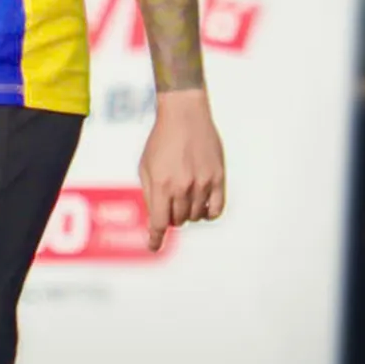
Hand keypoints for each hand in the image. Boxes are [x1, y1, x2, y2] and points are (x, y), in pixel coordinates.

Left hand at [138, 88, 225, 251]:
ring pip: (195, 216)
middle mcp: (183, 187)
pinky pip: (216, 210)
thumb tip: (156, 219)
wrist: (184, 116)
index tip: (153, 247)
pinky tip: (201, 206)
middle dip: (171, 217)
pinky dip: (208, 214)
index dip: (155, 239)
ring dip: (188, 213)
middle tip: (170, 204)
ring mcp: (203, 184)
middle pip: (178, 221)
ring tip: (184, 196)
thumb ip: (151, 195)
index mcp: (161, 185)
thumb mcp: (146, 167)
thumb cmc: (160, 142)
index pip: (159, 223)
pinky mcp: (218, 178)